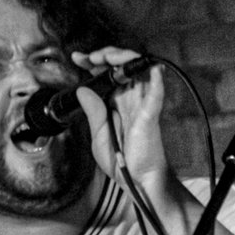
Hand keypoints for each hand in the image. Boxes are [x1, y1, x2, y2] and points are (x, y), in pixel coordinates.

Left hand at [71, 48, 175, 210]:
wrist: (136, 180)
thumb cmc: (121, 160)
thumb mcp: (98, 136)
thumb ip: (92, 112)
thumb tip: (82, 90)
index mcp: (116, 102)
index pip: (106, 74)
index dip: (93, 62)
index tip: (78, 58)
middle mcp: (130, 99)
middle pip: (123, 66)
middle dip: (107, 54)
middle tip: (91, 58)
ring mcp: (141, 105)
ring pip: (140, 71)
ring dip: (124, 58)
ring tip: (108, 58)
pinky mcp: (150, 115)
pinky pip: (156, 93)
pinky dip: (156, 79)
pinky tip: (151, 69)